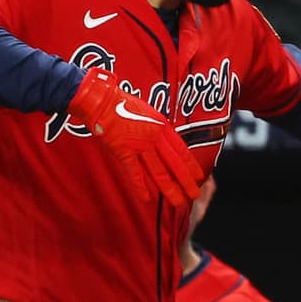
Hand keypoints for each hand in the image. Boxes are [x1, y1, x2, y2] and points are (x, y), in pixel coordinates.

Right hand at [66, 69, 203, 206]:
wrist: (101, 99)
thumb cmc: (121, 104)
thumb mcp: (147, 112)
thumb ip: (156, 128)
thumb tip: (163, 141)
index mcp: (162, 126)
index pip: (181, 150)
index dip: (191, 165)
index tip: (199, 176)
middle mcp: (154, 136)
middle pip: (174, 164)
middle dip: (186, 181)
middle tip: (194, 194)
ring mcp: (139, 144)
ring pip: (159, 171)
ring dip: (169, 189)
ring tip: (178, 202)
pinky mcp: (123, 151)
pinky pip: (134, 172)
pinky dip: (140, 187)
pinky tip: (147, 199)